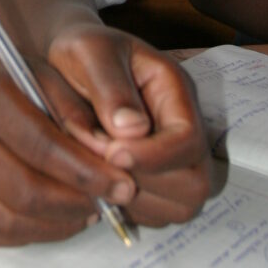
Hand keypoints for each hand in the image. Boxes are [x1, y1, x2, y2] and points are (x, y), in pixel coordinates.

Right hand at [0, 45, 136, 245]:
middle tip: (110, 203)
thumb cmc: (0, 80)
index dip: (87, 172)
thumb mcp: (40, 74)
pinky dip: (31, 234)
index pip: (42, 146)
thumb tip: (110, 156)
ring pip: (10, 220)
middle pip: (26, 191)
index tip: (124, 185)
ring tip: (86, 211)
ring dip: (58, 224)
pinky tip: (55, 219)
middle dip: (77, 203)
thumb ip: (75, 111)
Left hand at [46, 23, 211, 227]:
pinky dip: (127, 208)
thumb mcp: (89, 52)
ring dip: (134, 199)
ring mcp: (174, 160)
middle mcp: (183, 130)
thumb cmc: (83, 52)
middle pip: (194, 182)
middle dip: (146, 182)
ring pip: (179, 206)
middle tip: (100, 164)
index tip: (111, 152)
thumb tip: (131, 129)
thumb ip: (108, 86)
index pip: (188, 139)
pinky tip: (98, 184)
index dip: (154, 156)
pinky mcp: (157, 183)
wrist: (72, 63)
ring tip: (95, 171)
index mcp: (175, 92)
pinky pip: (155, 215)